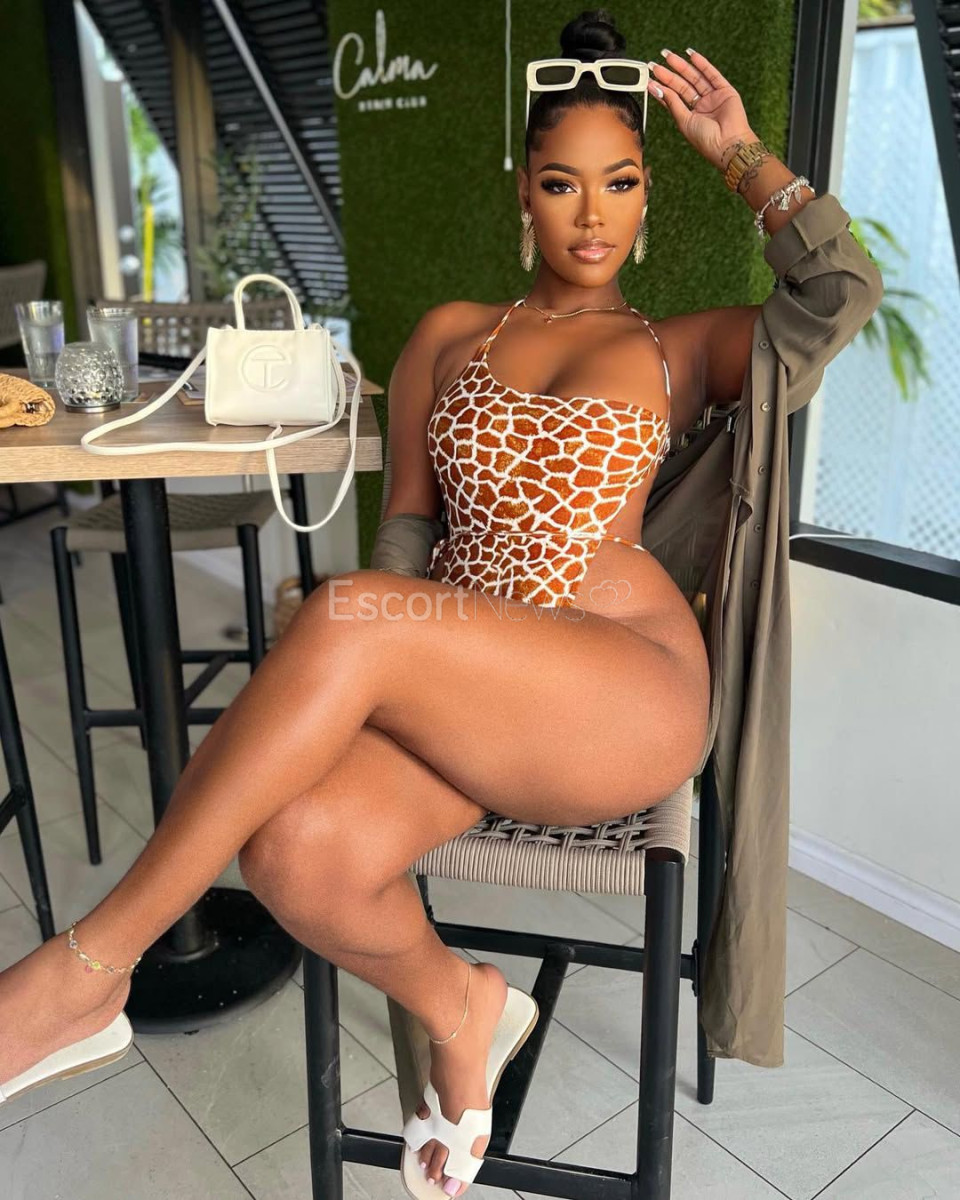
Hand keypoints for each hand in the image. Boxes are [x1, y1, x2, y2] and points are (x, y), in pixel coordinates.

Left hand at [647, 48, 755, 171]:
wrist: (727, 144)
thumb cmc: (706, 140)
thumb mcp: (683, 121)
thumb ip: (672, 103)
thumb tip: (657, 89)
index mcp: (690, 116)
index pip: (673, 98)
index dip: (662, 87)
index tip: (650, 78)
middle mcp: (701, 106)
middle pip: (683, 86)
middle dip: (669, 74)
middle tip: (656, 64)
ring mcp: (713, 97)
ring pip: (695, 78)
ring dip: (682, 66)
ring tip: (669, 57)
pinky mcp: (726, 91)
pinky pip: (712, 74)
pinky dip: (702, 64)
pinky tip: (691, 55)